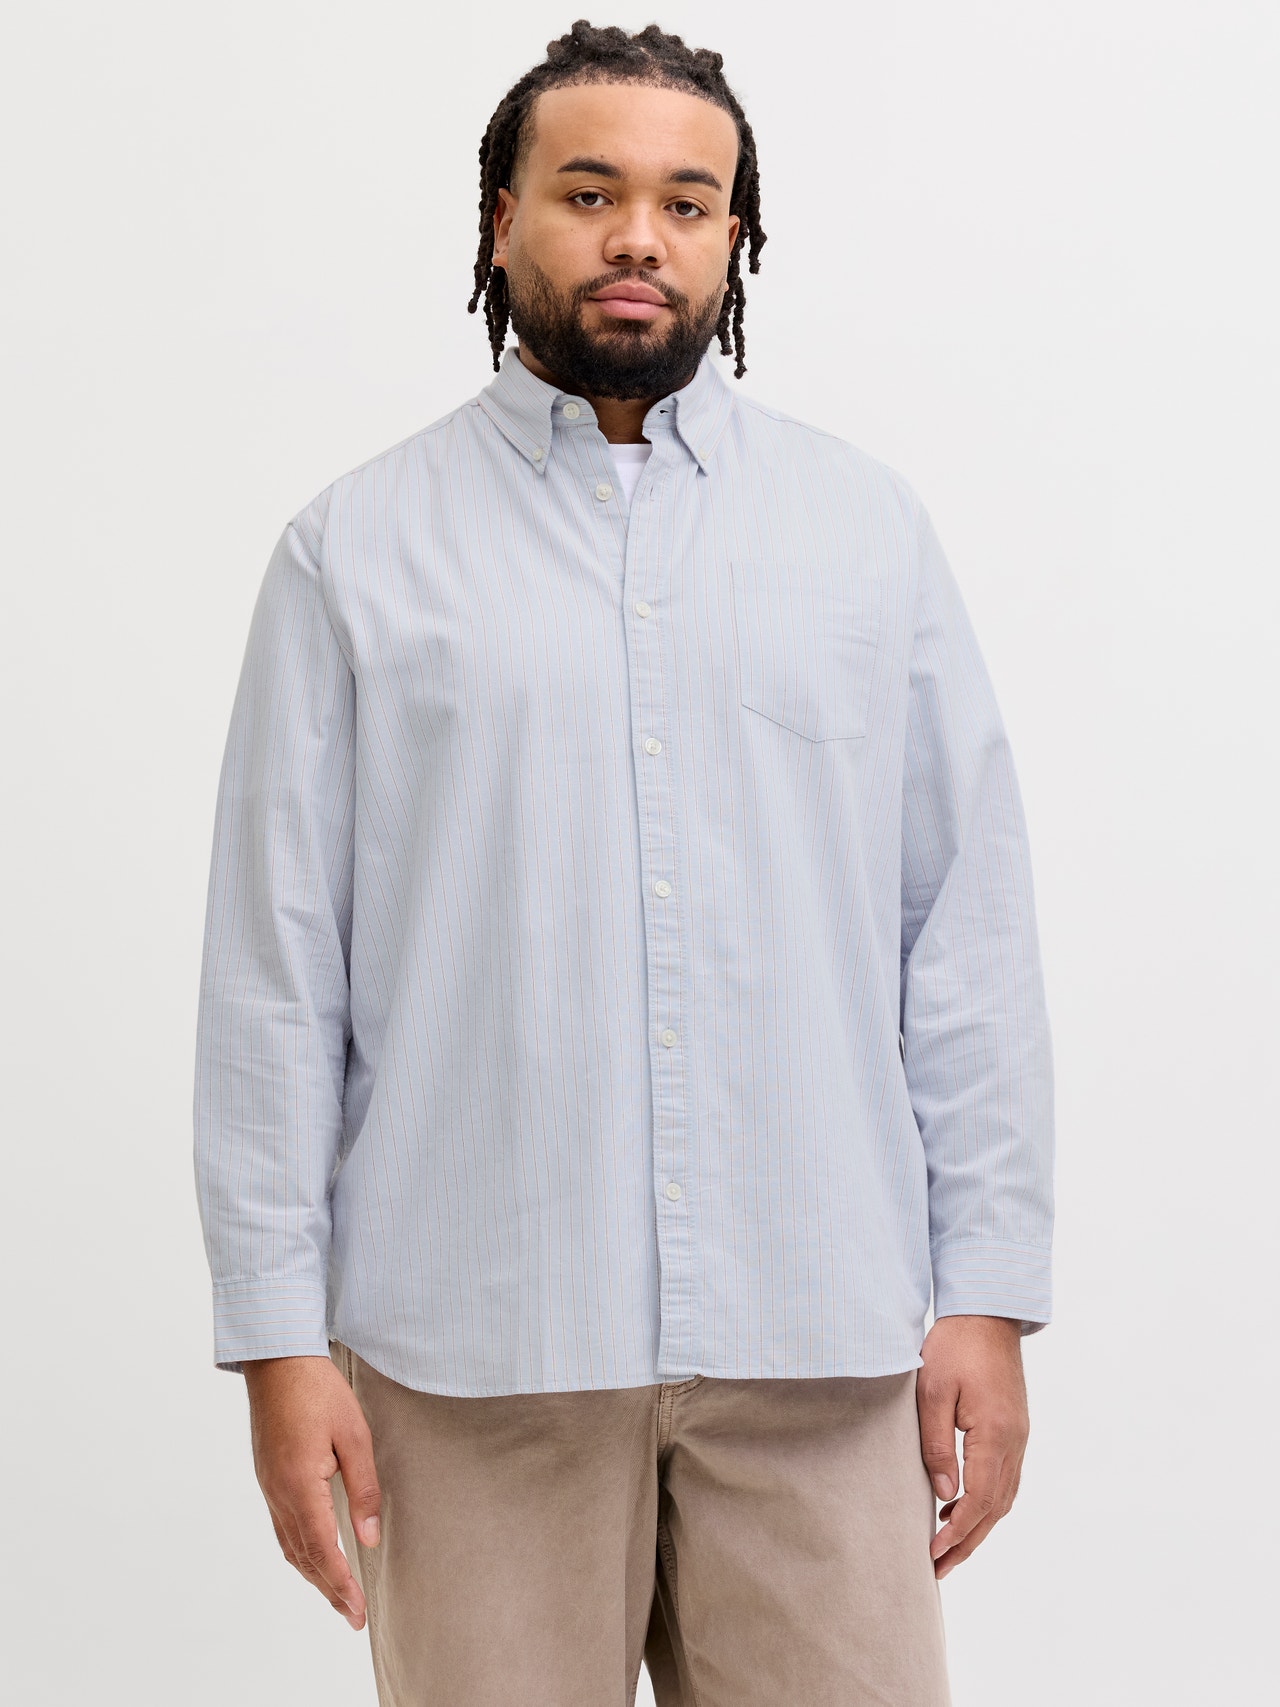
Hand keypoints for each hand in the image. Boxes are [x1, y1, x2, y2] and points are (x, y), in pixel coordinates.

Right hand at [242, 1354, 382, 1628]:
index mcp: (299, 1484)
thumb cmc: (318, 1389)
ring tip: (337, 1595)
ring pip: (289, 1545)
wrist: (277, 1359)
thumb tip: (370, 1537)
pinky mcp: (268, 1477)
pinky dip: (300, 1551)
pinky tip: (315, 1555)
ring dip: (313, 1574)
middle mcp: (278, 1492)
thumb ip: (364, 1488)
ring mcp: (269, 1486)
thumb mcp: (354, 1434)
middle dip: (328, 1589)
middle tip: (352, 1616)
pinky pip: (282, 1527)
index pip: (321, 1549)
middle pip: (303, 1556)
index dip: (340, 1585)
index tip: (357, 1612)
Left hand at [916, 1314, 1027, 1578]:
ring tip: (948, 1548)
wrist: (986, 1312)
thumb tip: (944, 1494)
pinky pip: (1005, 1478)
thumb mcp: (933, 1391)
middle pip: (996, 1508)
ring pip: (1004, 1497)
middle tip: (938, 1569)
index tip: (931, 1554)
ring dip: (978, 1525)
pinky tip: (961, 1506)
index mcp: (996, 1434)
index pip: (979, 1499)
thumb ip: (936, 1444)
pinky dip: (986, 1501)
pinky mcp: (1014, 1428)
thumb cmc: (955, 1345)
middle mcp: (1015, 1441)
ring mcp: (1019, 1436)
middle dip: (967, 1542)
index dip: (956, 1532)